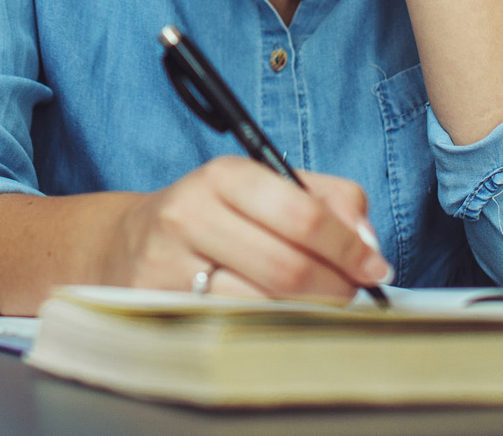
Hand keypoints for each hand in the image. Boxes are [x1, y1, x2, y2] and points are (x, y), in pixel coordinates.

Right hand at [100, 157, 391, 300]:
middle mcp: (190, 214)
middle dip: (334, 285)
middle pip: (286, 266)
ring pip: (261, 303)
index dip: (347, 245)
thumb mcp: (266, 187)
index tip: (374, 265)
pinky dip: (269, 326)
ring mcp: (169, 265)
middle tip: (353, 291)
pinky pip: (232, 326)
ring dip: (305, 310)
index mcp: (224, 175)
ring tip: (317, 303)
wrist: (128, 246)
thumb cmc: (215, 216)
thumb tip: (366, 241)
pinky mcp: (158, 307)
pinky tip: (278, 316)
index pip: (301, 213)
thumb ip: (328, 199)